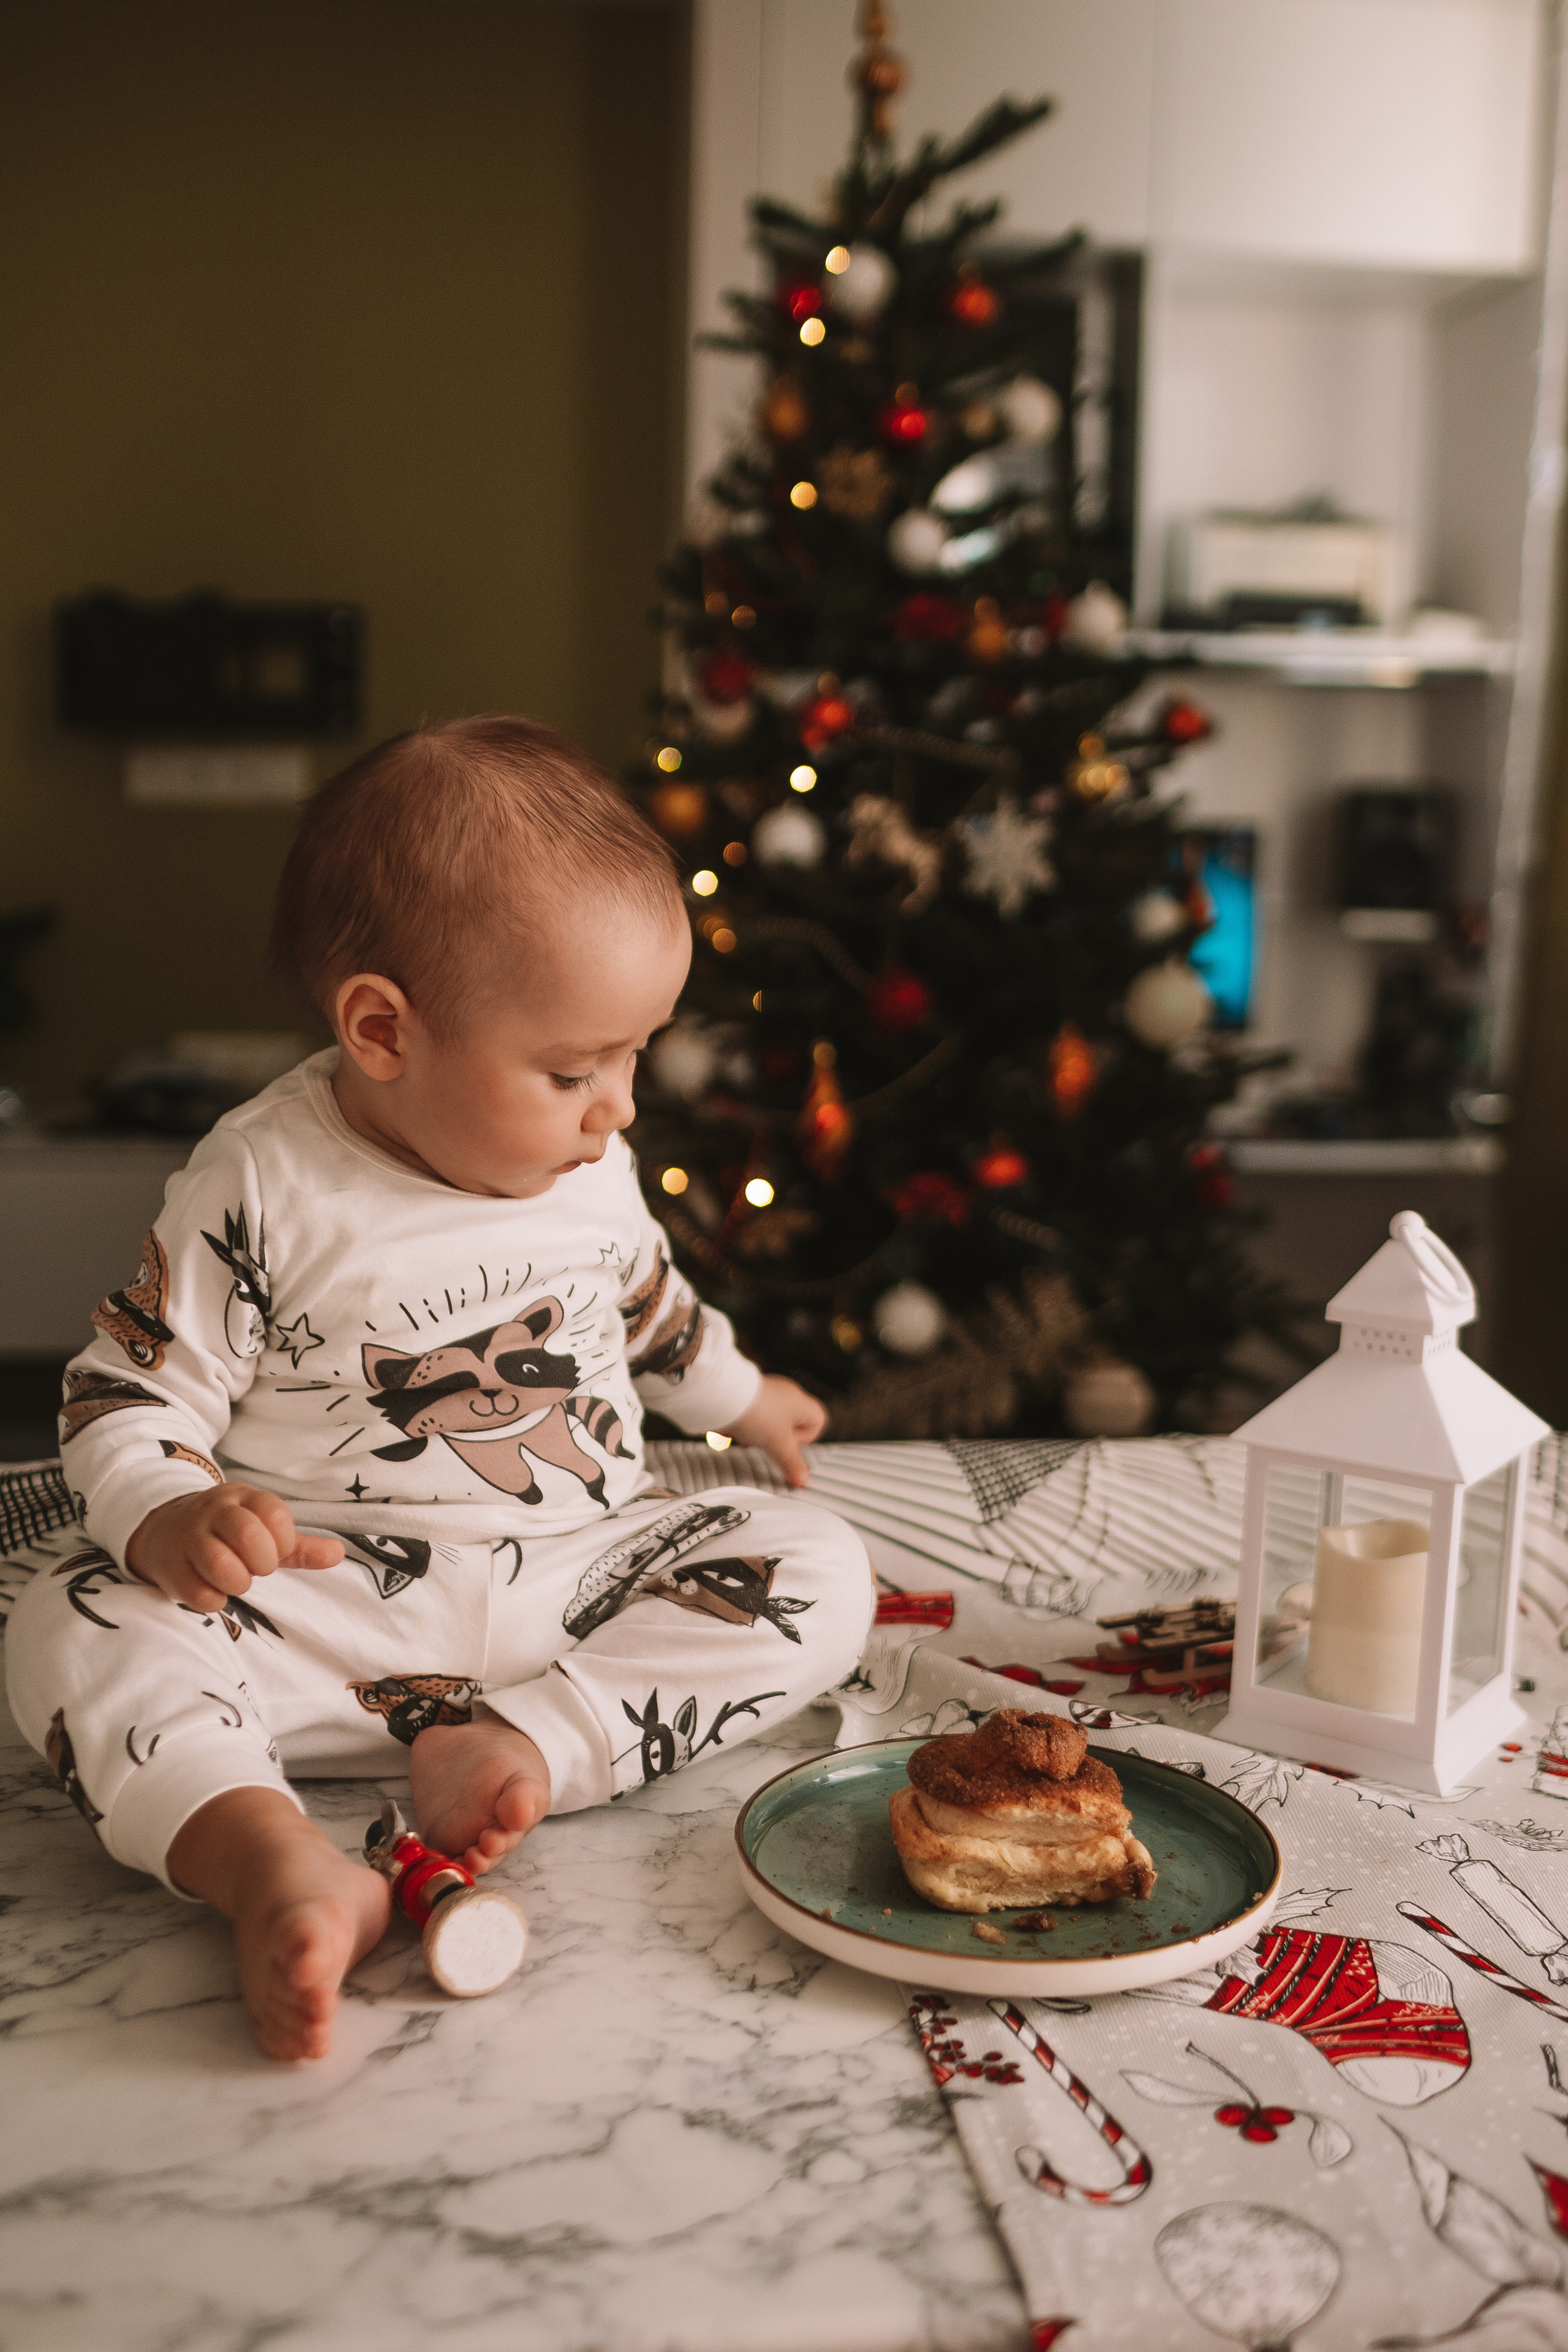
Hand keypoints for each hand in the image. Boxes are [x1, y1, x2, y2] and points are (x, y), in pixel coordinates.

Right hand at [125, 1485, 343, 1610]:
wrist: (165, 1533)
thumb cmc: (227, 1537)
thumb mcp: (264, 1533)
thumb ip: (299, 1547)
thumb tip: (339, 1553)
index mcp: (243, 1497)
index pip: (275, 1513)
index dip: (282, 1540)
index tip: (275, 1550)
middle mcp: (215, 1511)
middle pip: (248, 1534)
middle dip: (261, 1562)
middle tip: (256, 1568)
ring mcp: (188, 1537)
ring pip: (220, 1564)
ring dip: (238, 1582)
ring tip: (236, 1580)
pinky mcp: (170, 1567)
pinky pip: (199, 1593)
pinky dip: (215, 1600)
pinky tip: (215, 1591)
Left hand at [719, 1375, 826, 1489]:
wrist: (721, 1395)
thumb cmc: (757, 1415)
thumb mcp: (778, 1444)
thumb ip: (792, 1463)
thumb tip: (803, 1481)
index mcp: (800, 1401)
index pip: (818, 1420)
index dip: (808, 1438)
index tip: (790, 1444)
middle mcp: (785, 1394)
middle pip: (793, 1424)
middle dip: (780, 1438)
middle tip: (768, 1441)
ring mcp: (765, 1393)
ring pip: (771, 1422)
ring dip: (762, 1434)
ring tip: (750, 1434)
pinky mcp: (747, 1395)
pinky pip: (753, 1416)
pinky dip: (747, 1426)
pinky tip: (738, 1428)